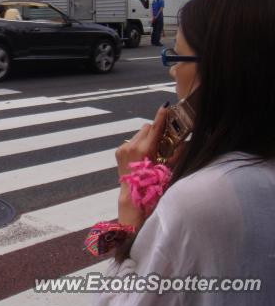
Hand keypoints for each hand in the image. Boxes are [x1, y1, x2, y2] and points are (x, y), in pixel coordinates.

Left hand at [115, 104, 168, 227]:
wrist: (132, 198)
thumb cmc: (153, 186)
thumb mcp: (167, 169)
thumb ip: (177, 154)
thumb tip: (187, 143)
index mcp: (144, 150)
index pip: (155, 128)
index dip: (161, 116)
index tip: (166, 107)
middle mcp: (132, 146)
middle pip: (147, 128)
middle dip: (156, 132)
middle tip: (162, 141)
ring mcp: (123, 148)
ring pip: (139, 133)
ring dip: (147, 138)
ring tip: (152, 152)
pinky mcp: (119, 151)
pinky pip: (132, 140)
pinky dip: (139, 144)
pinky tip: (142, 156)